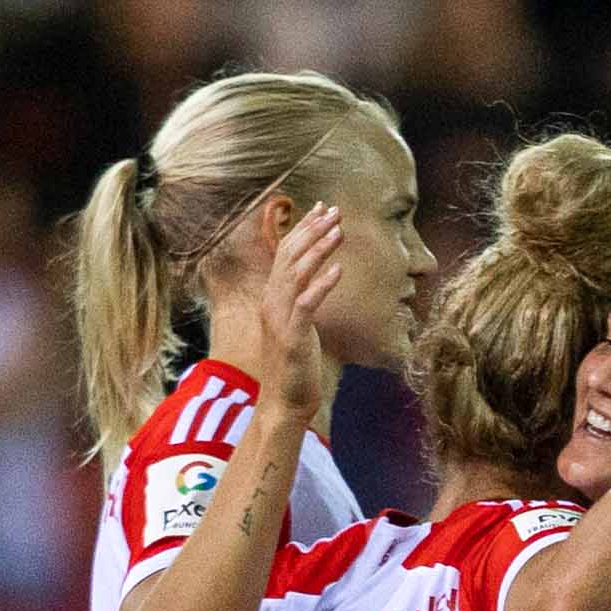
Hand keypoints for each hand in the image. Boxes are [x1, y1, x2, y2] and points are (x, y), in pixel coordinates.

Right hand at [204, 198, 348, 422]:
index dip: (302, 229)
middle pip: (289, 257)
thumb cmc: (295, 366)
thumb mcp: (297, 326)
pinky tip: (339, 270)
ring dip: (318, 250)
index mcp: (272, 298)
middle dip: (311, 230)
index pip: (285, 254)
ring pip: (296, 274)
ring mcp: (279, 319)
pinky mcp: (292, 337)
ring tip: (339, 230)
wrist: (283, 402)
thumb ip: (301, 302)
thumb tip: (315, 283)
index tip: (320, 208)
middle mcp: (271, 303)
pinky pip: (307, 304)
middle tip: (333, 210)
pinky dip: (322, 285)